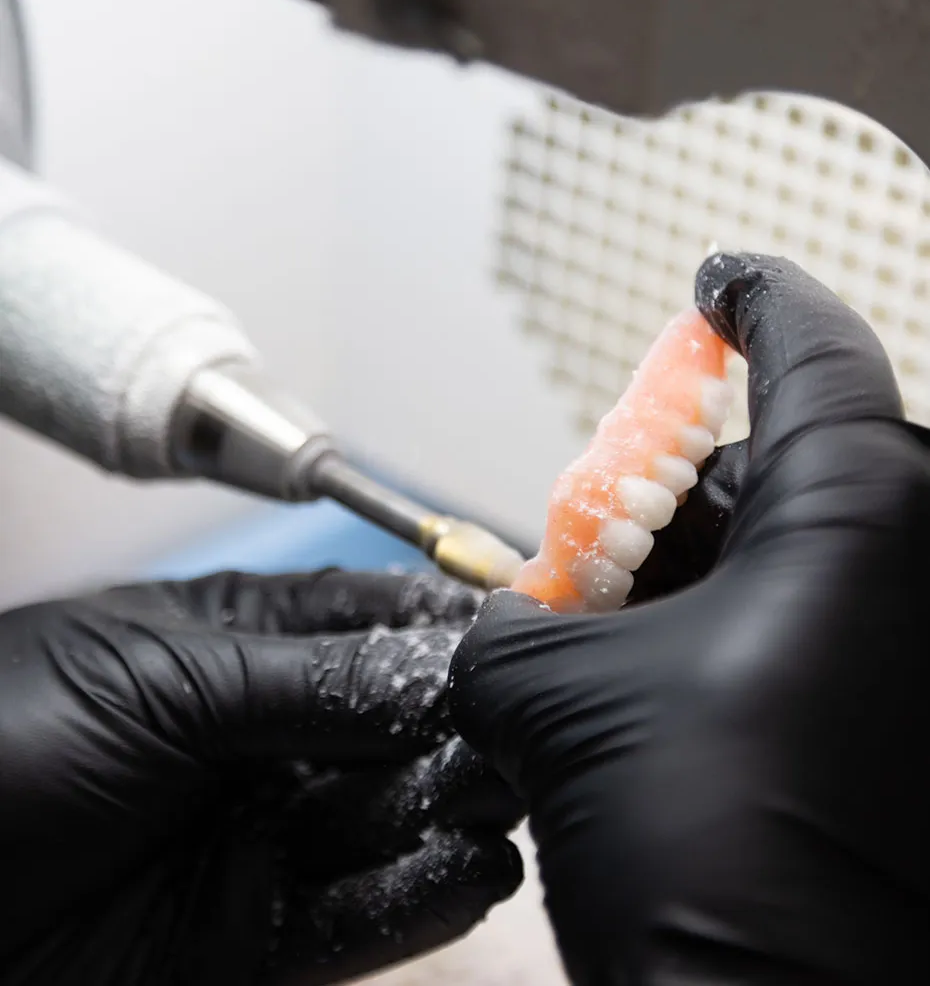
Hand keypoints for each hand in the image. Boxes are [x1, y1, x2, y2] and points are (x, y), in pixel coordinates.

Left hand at [0, 569, 522, 985]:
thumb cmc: (6, 732)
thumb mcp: (169, 681)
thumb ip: (311, 682)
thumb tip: (440, 666)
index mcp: (242, 644)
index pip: (371, 623)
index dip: (445, 630)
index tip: (523, 640)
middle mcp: (266, 738)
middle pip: (393, 727)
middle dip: (459, 726)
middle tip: (526, 733)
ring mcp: (262, 837)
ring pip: (386, 821)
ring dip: (450, 808)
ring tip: (507, 797)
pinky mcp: (248, 936)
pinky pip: (353, 916)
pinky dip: (417, 896)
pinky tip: (471, 870)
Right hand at [450, 253, 929, 984]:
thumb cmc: (705, 853)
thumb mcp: (555, 693)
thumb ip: (515, 620)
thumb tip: (514, 616)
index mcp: (862, 511)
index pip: (808, 345)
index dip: (750, 300)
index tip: (718, 280)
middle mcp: (916, 562)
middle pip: (782, 464)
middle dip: (678, 497)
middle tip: (602, 550)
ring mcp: (914, 636)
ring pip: (796, 552)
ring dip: (701, 578)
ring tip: (620, 645)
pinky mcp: (901, 707)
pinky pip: (820, 621)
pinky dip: (741, 632)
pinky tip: (669, 689)